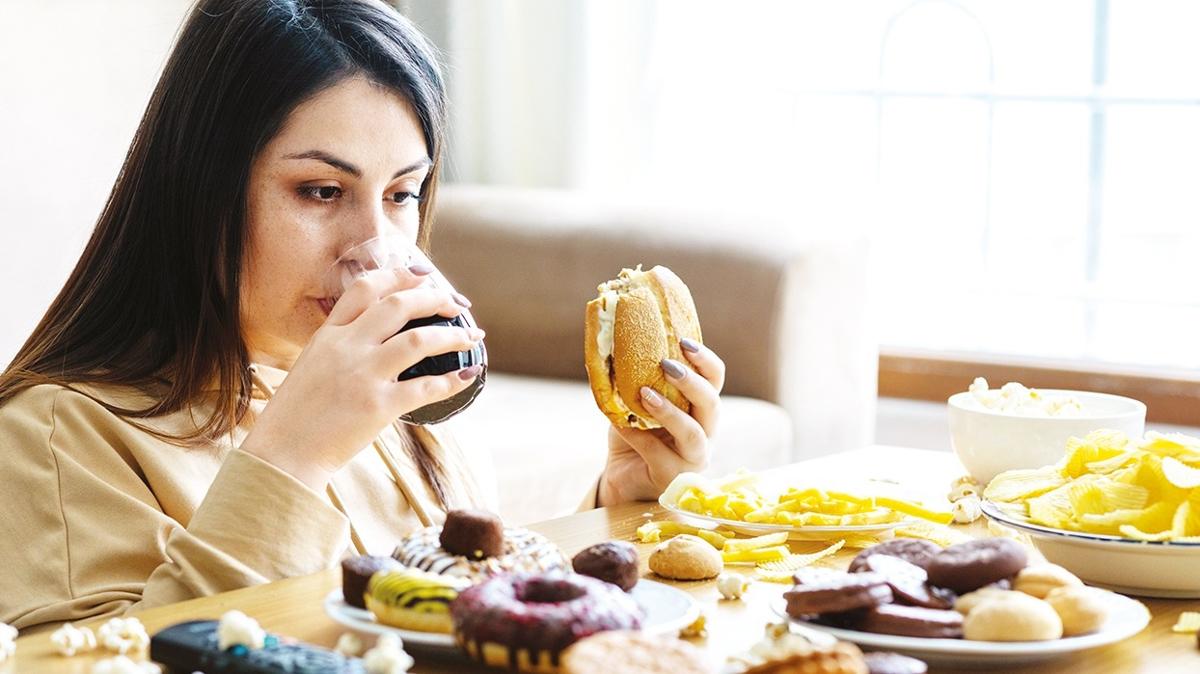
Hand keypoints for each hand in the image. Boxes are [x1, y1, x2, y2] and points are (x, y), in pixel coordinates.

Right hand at [240, 267, 483, 489]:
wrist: (283, 455)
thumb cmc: (296, 416)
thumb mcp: (311, 365)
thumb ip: (341, 347)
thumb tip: (379, 340)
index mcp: (328, 334)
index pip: (366, 288)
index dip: (400, 275)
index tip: (425, 275)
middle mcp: (346, 347)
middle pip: (399, 305)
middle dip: (436, 298)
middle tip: (458, 304)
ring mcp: (363, 375)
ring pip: (420, 340)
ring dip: (453, 336)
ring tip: (473, 337)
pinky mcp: (378, 406)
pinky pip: (426, 387)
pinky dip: (452, 379)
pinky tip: (467, 376)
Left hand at [598, 339, 725, 504]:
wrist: (622, 475)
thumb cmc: (636, 433)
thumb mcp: (639, 402)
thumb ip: (641, 380)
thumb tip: (619, 347)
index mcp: (701, 409)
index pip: (715, 380)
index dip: (705, 361)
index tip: (684, 342)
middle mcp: (706, 433)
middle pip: (712, 405)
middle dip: (691, 382)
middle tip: (666, 365)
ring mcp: (693, 458)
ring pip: (693, 434)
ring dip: (670, 411)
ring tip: (645, 394)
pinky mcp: (673, 477)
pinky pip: (659, 454)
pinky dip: (638, 436)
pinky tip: (621, 424)